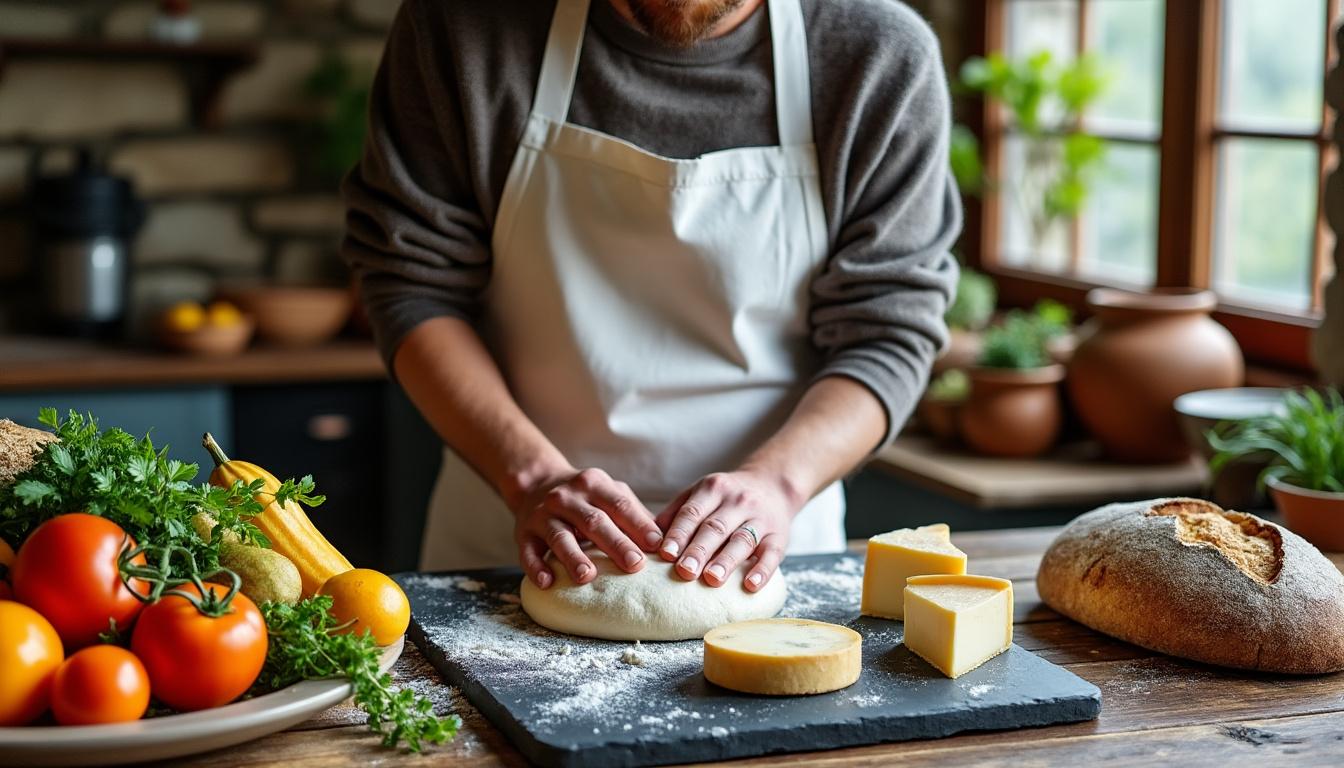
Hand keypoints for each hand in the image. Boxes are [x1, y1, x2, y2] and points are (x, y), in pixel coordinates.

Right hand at [512, 467, 663, 588]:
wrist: (536, 483)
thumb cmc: (585, 497)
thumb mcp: (609, 493)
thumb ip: (634, 513)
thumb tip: (667, 539)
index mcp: (594, 485)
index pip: (619, 505)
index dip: (638, 524)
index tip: (657, 545)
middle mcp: (567, 497)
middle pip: (593, 521)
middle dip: (615, 543)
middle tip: (634, 565)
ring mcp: (543, 515)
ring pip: (559, 536)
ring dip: (573, 557)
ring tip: (587, 576)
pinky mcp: (523, 534)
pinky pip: (528, 552)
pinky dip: (537, 568)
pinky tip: (548, 583)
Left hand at [655, 469, 800, 591]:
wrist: (773, 484)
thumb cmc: (727, 497)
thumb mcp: (702, 492)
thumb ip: (677, 512)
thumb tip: (649, 539)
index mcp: (713, 489)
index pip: (693, 512)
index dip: (679, 533)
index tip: (665, 554)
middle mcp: (738, 501)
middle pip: (715, 527)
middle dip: (698, 550)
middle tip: (684, 572)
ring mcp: (760, 518)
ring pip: (742, 540)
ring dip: (726, 561)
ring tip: (712, 579)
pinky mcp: (779, 536)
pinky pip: (772, 554)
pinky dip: (762, 570)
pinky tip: (751, 586)